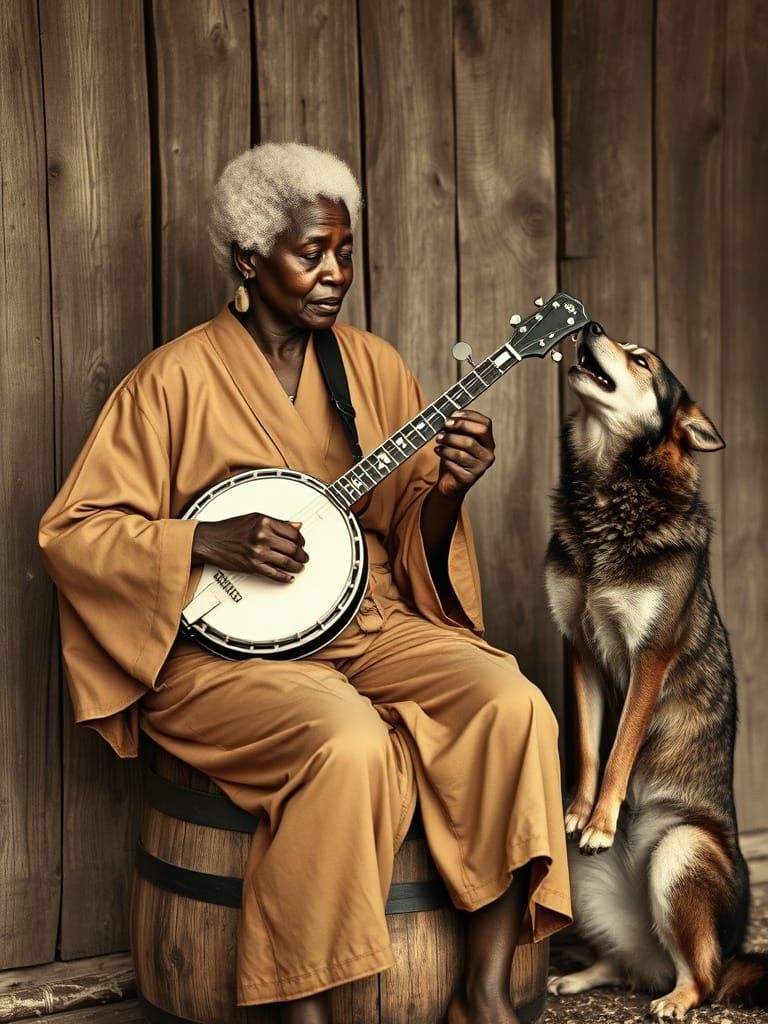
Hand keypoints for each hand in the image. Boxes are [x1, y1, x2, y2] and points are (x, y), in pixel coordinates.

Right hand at [191, 513, 307, 583]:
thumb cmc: (229, 528)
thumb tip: (295, 525)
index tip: (302, 543)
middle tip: (304, 557)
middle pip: (292, 548)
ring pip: (286, 562)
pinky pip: (274, 574)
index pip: (292, 532)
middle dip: (301, 554)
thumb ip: (277, 522)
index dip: (301, 539)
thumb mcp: (254, 518)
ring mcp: (258, 552)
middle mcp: (262, 536)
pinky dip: (284, 577)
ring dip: (296, 566)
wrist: (210, 540)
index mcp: (264, 522)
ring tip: (299, 567)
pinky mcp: (253, 566)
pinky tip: (289, 577)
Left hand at [434, 409, 494, 496]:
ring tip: (438, 440)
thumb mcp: (458, 441)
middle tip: (443, 426)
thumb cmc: (454, 458)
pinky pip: (455, 464)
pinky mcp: (469, 478)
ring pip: (463, 450)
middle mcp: (488, 454)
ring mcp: (480, 468)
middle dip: (459, 426)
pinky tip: (439, 452)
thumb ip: (458, 429)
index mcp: (488, 442)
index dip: (469, 416)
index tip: (452, 415)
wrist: (451, 483)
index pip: (485, 424)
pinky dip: (444, 456)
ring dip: (447, 442)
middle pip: (478, 434)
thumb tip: (449, 415)